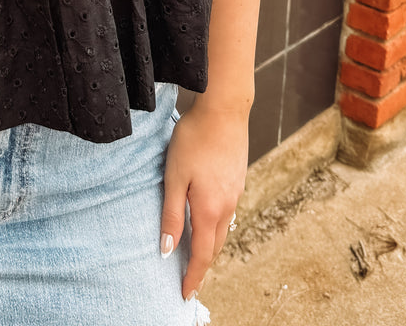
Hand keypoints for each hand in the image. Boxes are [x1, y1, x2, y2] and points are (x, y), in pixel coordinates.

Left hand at [160, 99, 248, 300]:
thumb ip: (172, 214)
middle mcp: (227, 206)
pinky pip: (228, 212)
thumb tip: (167, 249)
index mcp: (209, 209)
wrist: (224, 110)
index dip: (193, 277)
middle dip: (203, 266)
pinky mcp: (238, 179)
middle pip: (215, 246)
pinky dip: (217, 225)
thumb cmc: (193, 140)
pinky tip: (209, 219)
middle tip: (190, 280)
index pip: (202, 255)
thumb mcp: (174, 177)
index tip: (185, 294)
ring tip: (198, 255)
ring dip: (211, 246)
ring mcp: (236, 192)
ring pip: (223, 229)